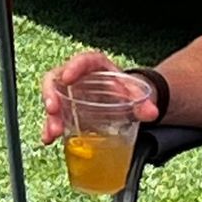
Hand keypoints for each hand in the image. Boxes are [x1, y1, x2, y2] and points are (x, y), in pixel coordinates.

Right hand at [40, 50, 158, 144]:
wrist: (125, 101)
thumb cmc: (125, 90)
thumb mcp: (135, 93)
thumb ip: (143, 102)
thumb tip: (152, 113)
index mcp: (95, 66)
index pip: (83, 61)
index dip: (73, 67)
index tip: (67, 77)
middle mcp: (77, 77)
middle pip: (58, 79)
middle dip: (51, 95)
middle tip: (53, 110)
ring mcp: (69, 94)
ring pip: (53, 100)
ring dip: (51, 117)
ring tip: (53, 132)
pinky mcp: (66, 110)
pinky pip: (55, 117)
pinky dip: (50, 129)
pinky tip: (49, 139)